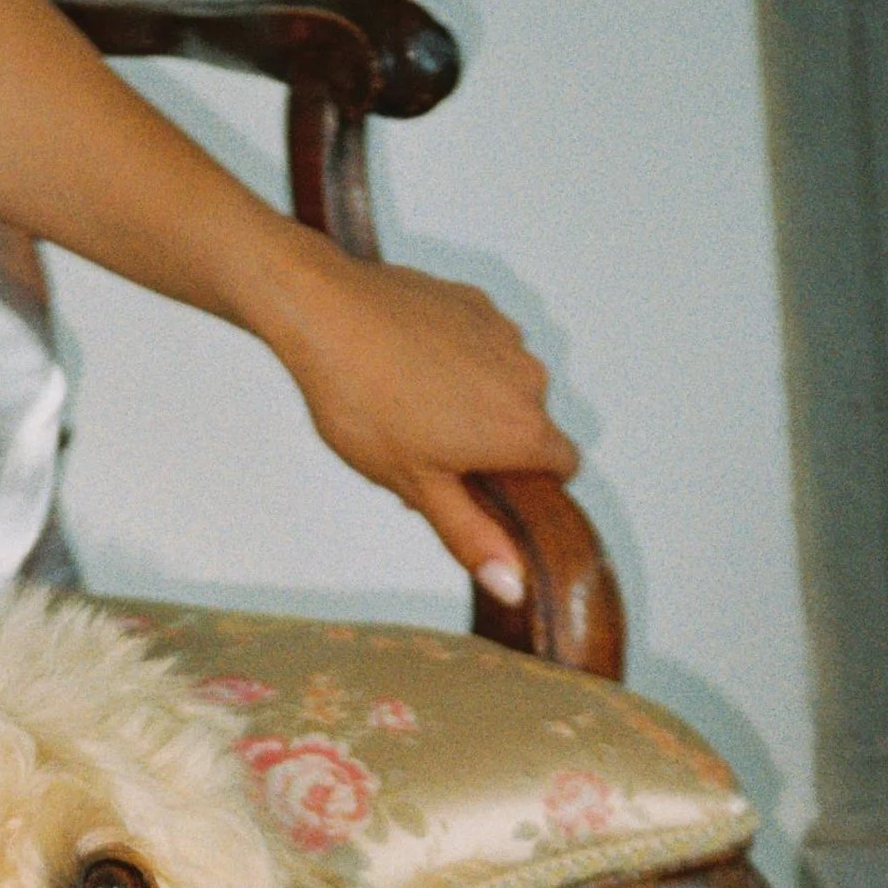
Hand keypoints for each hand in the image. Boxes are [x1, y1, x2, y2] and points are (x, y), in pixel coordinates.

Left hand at [251, 234, 578, 600]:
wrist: (323, 312)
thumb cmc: (364, 401)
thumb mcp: (417, 485)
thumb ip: (471, 536)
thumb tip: (514, 584)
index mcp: (523, 429)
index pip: (564, 468)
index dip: (529, 486)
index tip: (486, 490)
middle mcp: (528, 377)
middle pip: (530, 426)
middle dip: (491, 445)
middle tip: (427, 455)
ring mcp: (503, 334)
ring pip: (505, 384)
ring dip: (474, 401)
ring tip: (409, 408)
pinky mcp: (476, 303)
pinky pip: (482, 346)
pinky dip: (458, 360)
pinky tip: (407, 366)